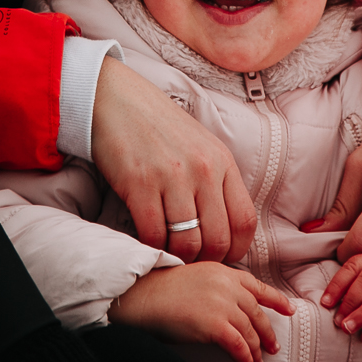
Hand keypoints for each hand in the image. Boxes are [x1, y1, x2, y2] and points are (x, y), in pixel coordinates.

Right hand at [90, 59, 256, 262]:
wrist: (117, 99)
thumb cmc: (158, 127)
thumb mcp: (201, 146)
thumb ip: (215, 182)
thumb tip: (224, 228)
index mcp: (222, 162)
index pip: (245, 221)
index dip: (236, 251)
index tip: (220, 258)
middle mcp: (203, 170)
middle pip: (218, 239)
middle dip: (205, 260)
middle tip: (191, 262)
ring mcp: (172, 176)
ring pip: (188, 243)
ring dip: (179, 258)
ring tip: (170, 254)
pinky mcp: (140, 183)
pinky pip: (153, 234)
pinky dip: (152, 247)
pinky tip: (147, 242)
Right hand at [111, 263, 294, 361]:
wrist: (141, 296)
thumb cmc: (160, 291)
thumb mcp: (195, 278)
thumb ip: (217, 288)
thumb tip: (232, 311)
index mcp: (223, 271)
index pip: (256, 285)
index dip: (275, 299)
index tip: (289, 309)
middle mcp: (227, 285)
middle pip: (256, 312)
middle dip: (267, 332)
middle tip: (272, 346)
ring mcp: (223, 304)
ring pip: (250, 331)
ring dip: (256, 351)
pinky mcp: (215, 325)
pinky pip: (239, 346)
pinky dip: (246, 359)